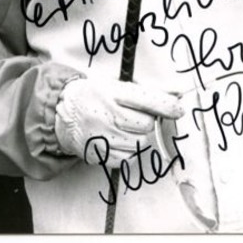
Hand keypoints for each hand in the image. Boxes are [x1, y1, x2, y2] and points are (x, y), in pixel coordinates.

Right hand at [54, 75, 184, 167]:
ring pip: (140, 142)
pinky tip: (116, 139)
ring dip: (137, 136)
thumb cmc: (94, 96)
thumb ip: (145, 91)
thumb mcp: (116, 85)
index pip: (147, 100)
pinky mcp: (100, 155)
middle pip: (147, 124)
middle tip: (133, 115)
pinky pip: (129, 157)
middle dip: (146, 121)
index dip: (167, 106)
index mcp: (112, 93)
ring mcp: (103, 137)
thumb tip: (178, 95)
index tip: (179, 109)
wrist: (63, 114)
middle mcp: (107, 115)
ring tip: (122, 127)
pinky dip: (128, 149)